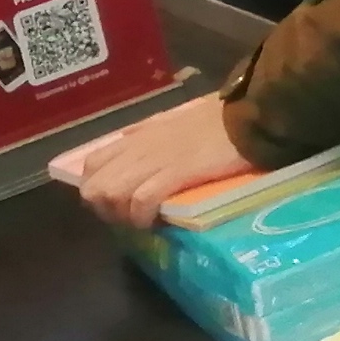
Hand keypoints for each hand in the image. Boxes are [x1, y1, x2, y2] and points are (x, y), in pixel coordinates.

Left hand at [77, 96, 253, 229]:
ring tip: (144, 220)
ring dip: (123, 215)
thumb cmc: (216, 119)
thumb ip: (149, 131)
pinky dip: (143, 216)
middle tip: (129, 217)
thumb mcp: (173, 119)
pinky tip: (156, 222)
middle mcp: (138, 148)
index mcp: (137, 136)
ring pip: (112, 194)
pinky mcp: (174, 173)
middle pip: (95, 187)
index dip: (96, 189)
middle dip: (105, 209)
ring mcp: (155, 160)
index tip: (116, 202)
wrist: (247, 118)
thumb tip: (128, 139)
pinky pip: (141, 200)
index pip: (91, 166)